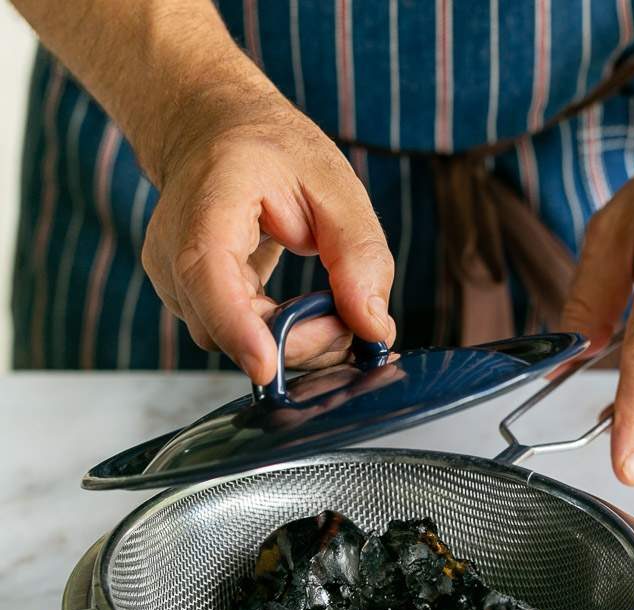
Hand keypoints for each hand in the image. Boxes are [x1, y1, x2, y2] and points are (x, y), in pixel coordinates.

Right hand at [142, 85, 394, 383]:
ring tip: (335, 312)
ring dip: (292, 343)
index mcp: (208, 202)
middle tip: (351, 325)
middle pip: (224, 325)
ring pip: (230, 342)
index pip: (206, 272)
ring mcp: (174, 280)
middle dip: (296, 341)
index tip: (267, 366)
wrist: (217, 133)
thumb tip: (373, 329)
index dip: (236, 325)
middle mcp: (174, 248)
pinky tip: (312, 316)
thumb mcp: (335, 187)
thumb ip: (360, 256)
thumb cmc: (274, 153)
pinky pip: (236, 337)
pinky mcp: (190, 301)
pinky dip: (280, 338)